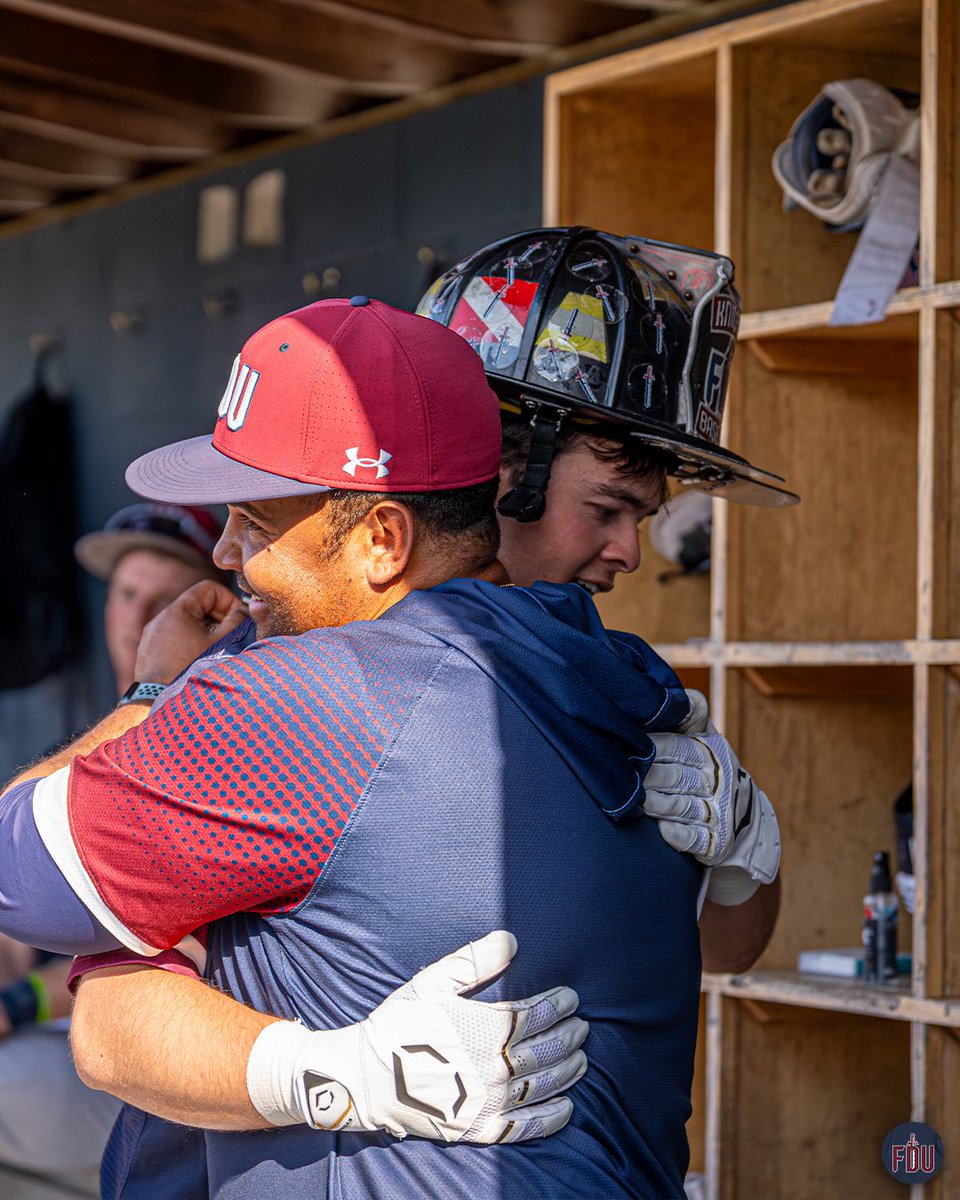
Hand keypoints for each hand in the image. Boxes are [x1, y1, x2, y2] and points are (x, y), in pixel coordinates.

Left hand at [134, 581, 247, 683]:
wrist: (159, 703)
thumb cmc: (193, 672)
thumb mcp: (223, 644)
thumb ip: (237, 621)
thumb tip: (243, 611)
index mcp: (177, 611)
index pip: (208, 589)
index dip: (228, 600)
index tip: (237, 618)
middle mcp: (160, 619)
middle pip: (196, 605)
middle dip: (218, 617)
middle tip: (230, 636)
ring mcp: (151, 636)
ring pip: (185, 624)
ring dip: (205, 633)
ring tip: (214, 652)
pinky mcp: (148, 652)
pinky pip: (173, 639)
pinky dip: (189, 644)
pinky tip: (197, 663)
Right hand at [247, 931, 587, 1142]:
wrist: (363, 1078)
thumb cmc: (397, 1025)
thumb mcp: (431, 983)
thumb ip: (473, 961)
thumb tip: (511, 940)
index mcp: (483, 1029)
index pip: (535, 1016)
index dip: (558, 1006)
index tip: (571, 998)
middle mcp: (492, 1068)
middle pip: (544, 1051)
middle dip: (568, 1036)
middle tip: (583, 1026)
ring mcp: (486, 1102)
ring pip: (540, 1086)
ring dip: (566, 1071)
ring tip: (581, 1058)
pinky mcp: (477, 1129)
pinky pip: (524, 1127)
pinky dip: (550, 1118)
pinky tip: (566, 1108)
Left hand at [643, 690, 780, 905]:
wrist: (738, 812)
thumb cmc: (704, 765)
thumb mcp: (702, 734)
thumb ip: (689, 713)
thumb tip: (678, 695)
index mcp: (709, 751)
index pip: (678, 747)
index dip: (653, 746)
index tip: (628, 744)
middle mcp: (716, 780)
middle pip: (677, 777)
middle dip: (649, 776)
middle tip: (623, 775)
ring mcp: (716, 812)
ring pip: (683, 807)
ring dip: (658, 804)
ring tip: (637, 800)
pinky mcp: (715, 841)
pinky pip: (695, 838)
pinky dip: (679, 835)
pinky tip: (663, 830)